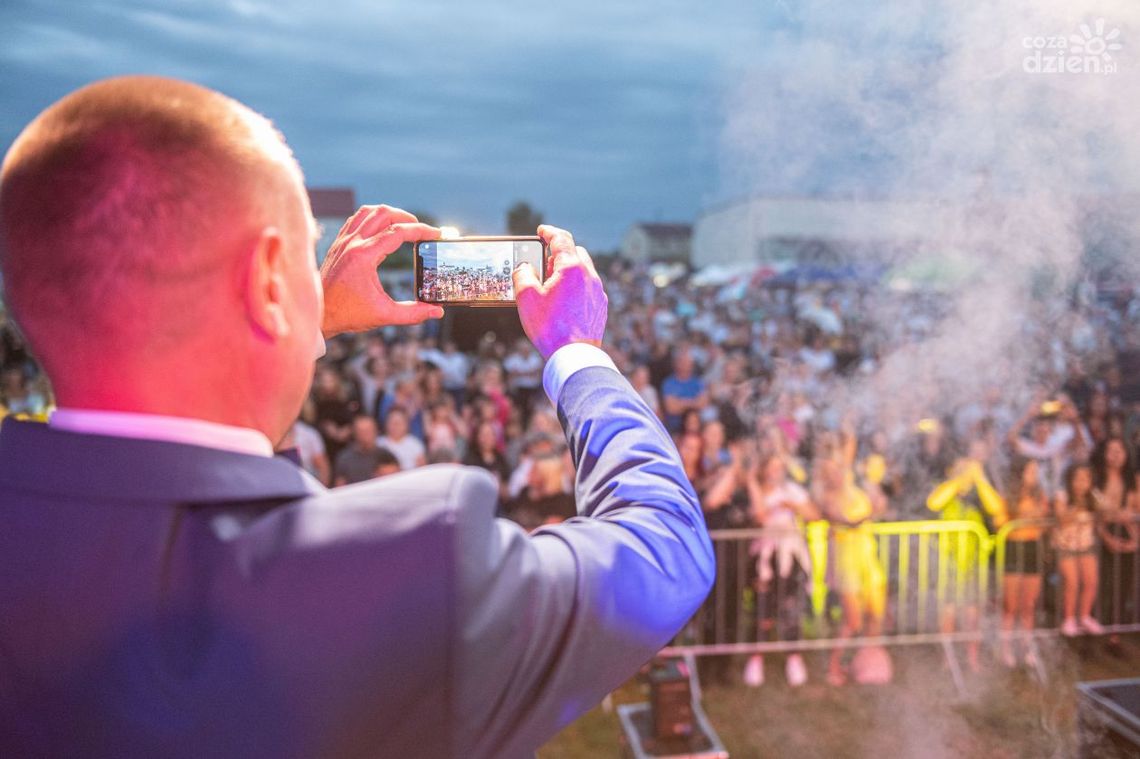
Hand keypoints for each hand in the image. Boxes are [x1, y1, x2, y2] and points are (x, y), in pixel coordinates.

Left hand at [320, 205, 443, 336]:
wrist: (318, 316)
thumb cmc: (347, 314)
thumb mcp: (384, 315)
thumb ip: (413, 313)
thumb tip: (436, 312)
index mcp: (364, 256)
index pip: (398, 232)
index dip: (421, 230)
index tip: (435, 234)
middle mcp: (352, 243)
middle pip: (384, 213)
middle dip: (407, 218)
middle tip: (422, 230)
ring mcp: (343, 242)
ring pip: (368, 211)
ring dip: (389, 214)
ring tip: (404, 224)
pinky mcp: (338, 244)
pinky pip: (356, 219)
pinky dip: (372, 217)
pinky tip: (381, 228)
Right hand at [512, 225, 607, 358]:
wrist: (574, 356)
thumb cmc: (550, 327)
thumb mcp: (526, 297)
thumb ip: (523, 274)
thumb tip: (525, 267)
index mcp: (572, 268)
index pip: (561, 239)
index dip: (549, 232)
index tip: (542, 231)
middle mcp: (590, 276)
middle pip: (575, 253)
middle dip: (559, 254)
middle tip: (543, 264)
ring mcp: (597, 292)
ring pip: (583, 271)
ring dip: (568, 271)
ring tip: (551, 285)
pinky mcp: (600, 307)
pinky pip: (588, 288)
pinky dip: (576, 287)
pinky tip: (564, 302)